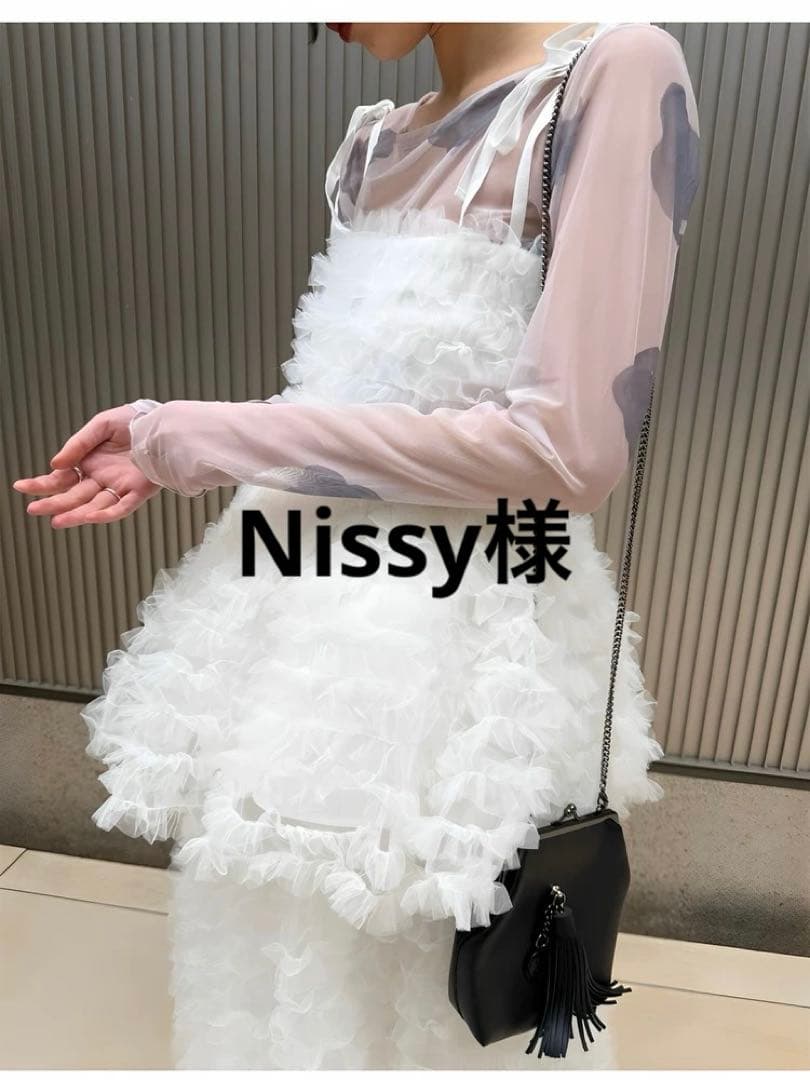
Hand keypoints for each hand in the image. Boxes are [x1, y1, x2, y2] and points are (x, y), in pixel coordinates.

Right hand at [11, 405, 160, 526]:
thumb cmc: (135, 422)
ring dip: (76, 514)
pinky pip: (121, 507)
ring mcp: (120, 487)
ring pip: (94, 506)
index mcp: (91, 462)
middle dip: (53, 503)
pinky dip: (105, 513)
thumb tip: (55, 464)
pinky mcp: (139, 492)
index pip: (62, 478)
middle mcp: (102, 478)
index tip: (22, 487)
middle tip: (34, 509)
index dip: (42, 484)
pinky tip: (89, 517)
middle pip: (74, 495)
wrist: (165, 425)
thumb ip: (78, 444)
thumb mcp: (101, 425)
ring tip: (57, 520)